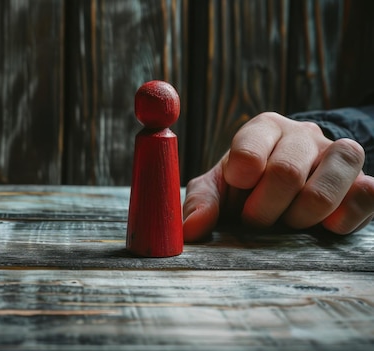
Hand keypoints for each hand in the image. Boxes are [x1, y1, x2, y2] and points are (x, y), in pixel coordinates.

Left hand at [183, 112, 373, 240]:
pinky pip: (366, 195)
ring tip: (289, 221)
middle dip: (264, 208)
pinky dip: (342, 219)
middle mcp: (303, 135)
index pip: (250, 148)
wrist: (287, 183)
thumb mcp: (218, 187)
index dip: (241, 177)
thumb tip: (191, 230)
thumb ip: (202, 203)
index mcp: (264, 127)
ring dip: (302, 214)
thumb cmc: (245, 184)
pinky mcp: (363, 180)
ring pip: (331, 182)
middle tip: (256, 220)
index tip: (238, 189)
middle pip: (286, 172)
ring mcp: (337, 155)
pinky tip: (323, 226)